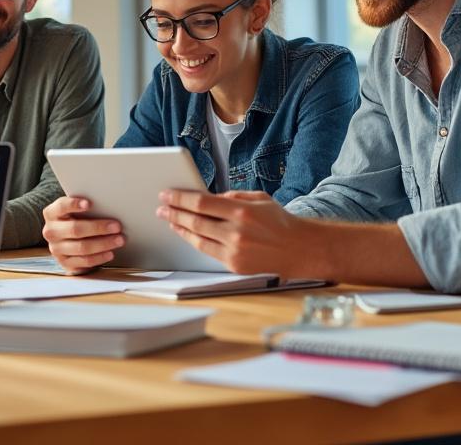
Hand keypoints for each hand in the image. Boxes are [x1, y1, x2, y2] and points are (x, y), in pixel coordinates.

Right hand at [41, 196, 123, 273]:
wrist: (69, 240)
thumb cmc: (77, 220)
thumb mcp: (77, 211)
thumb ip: (86, 208)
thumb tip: (108, 206)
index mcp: (52, 214)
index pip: (61, 206)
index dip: (74, 204)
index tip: (89, 204)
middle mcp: (51, 231)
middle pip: (75, 229)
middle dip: (98, 228)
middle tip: (117, 226)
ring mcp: (56, 249)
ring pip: (82, 247)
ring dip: (103, 243)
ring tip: (119, 240)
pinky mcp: (65, 263)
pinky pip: (84, 261)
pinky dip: (99, 257)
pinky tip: (110, 253)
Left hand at [157, 190, 298, 274]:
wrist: (299, 250)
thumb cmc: (279, 222)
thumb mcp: (259, 199)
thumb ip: (232, 197)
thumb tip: (208, 198)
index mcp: (242, 212)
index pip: (201, 203)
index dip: (180, 198)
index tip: (167, 194)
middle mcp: (236, 232)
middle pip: (195, 221)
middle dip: (174, 212)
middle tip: (161, 206)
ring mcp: (234, 251)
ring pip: (197, 238)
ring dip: (179, 228)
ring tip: (168, 219)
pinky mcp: (234, 265)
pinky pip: (207, 251)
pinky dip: (193, 241)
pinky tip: (186, 234)